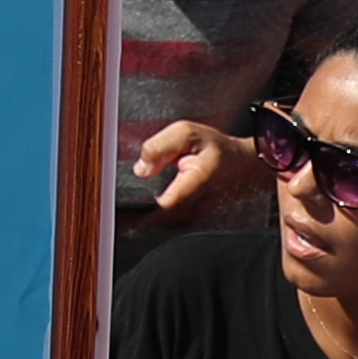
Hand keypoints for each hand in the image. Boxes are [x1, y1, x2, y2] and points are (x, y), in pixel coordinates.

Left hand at [134, 117, 253, 217]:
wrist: (242, 165)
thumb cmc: (217, 149)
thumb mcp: (187, 133)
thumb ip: (160, 147)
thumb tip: (141, 168)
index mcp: (197, 182)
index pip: (168, 205)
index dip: (143, 210)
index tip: (123, 211)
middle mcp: (197, 204)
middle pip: (161, 219)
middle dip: (136, 218)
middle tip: (115, 215)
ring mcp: (196, 213)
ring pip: (165, 225)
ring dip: (143, 221)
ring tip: (122, 216)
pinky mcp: (192, 216)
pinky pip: (170, 223)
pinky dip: (154, 220)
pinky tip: (139, 215)